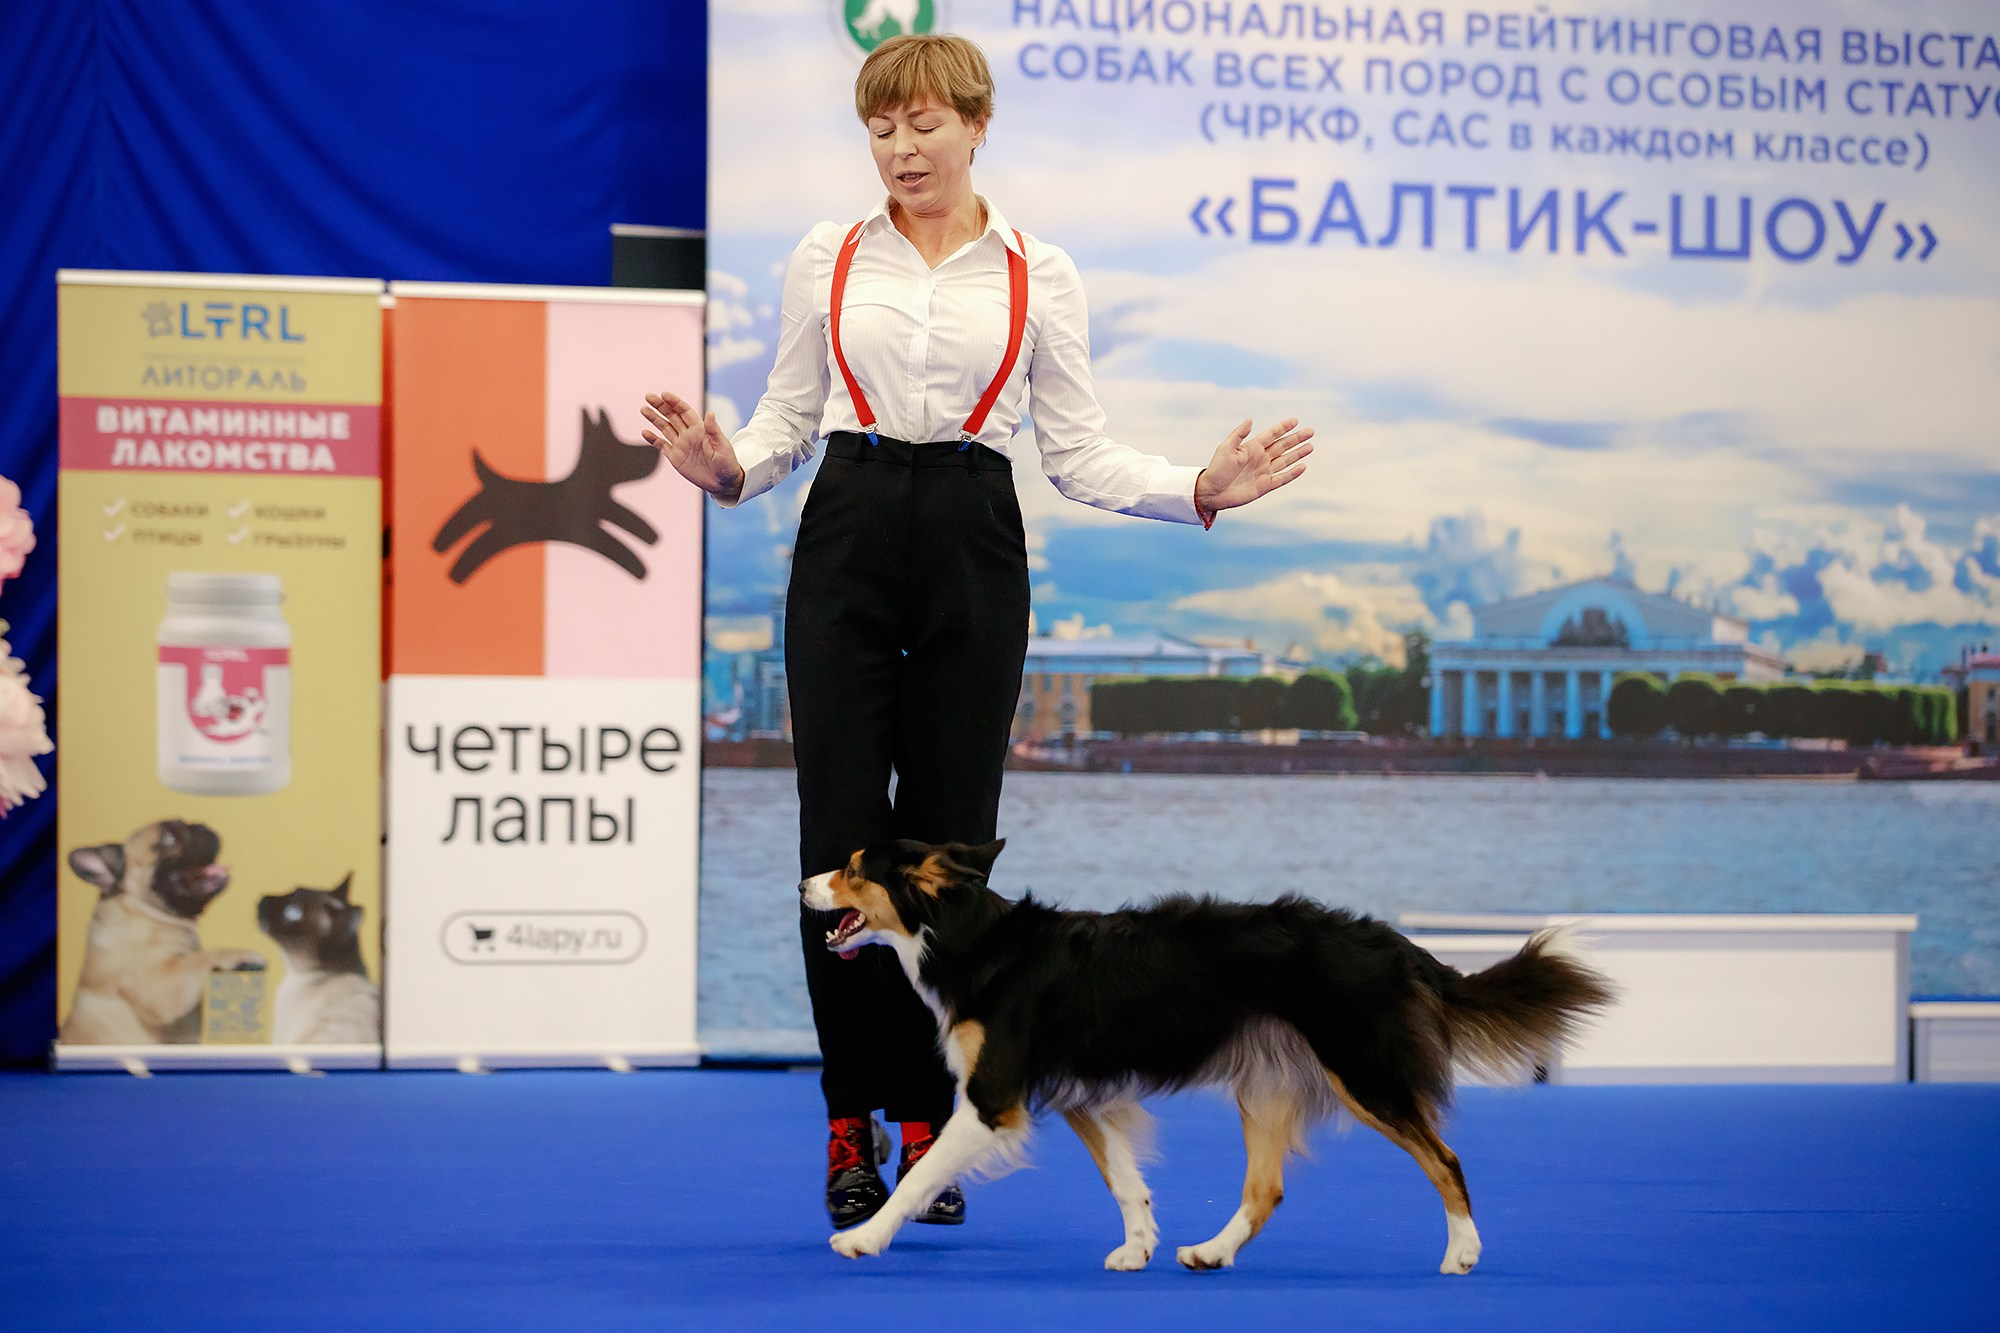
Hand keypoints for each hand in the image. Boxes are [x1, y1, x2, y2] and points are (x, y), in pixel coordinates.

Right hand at [641, 391, 744, 502]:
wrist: (723, 483)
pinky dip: (653, 439)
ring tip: (643, 409)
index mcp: (700, 429)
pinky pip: (662, 446)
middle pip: (672, 416)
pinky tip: (644, 432)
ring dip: (654, 418)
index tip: (664, 394)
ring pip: (665, 428)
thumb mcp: (722, 447)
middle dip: (660, 406)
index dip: (674, 402)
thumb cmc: (727, 464)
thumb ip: (714, 430)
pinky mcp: (676, 457)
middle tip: (648, 396)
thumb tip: (710, 413)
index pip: (685, 411)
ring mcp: (681, 445)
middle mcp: (689, 435)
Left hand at [1193, 417, 1313, 515]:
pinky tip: (1303, 466)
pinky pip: (1282, 478)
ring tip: (1310, 446)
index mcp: (1252, 447)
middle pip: (1282, 446)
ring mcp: (1264, 472)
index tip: (1295, 420)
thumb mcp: (1226, 449)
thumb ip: (1239, 435)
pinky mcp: (1265, 486)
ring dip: (1298, 454)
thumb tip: (1249, 419)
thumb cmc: (1216, 469)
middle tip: (1310, 431)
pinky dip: (1292, 473)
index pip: (1271, 435)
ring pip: (1285, 460)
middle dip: (1296, 439)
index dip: (1283, 427)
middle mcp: (1260, 458)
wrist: (1212, 492)